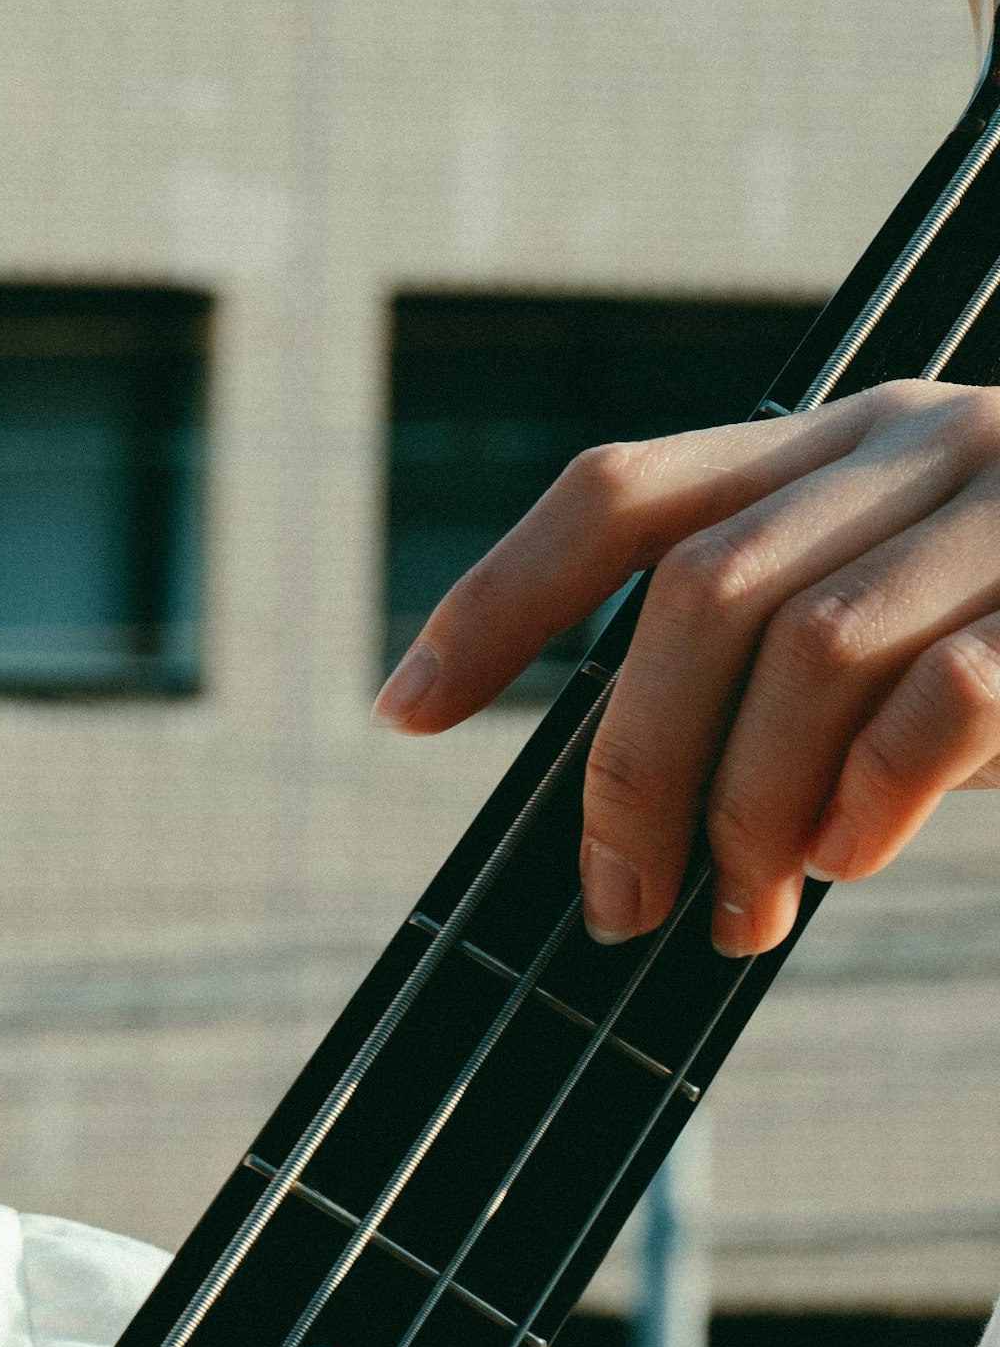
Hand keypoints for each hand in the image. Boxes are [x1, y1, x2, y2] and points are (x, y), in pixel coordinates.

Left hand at [376, 378, 999, 957]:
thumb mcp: (922, 617)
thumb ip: (795, 659)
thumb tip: (635, 799)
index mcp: (856, 438)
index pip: (625, 492)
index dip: (498, 597)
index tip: (406, 711)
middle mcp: (927, 440)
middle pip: (696, 590)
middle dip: (630, 766)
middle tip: (622, 904)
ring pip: (808, 648)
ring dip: (747, 805)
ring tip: (747, 908)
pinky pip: (940, 699)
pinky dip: (871, 797)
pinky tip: (852, 859)